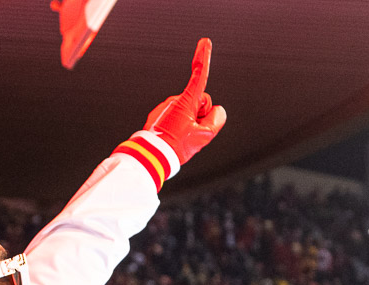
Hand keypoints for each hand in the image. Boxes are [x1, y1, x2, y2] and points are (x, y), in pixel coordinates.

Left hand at [144, 38, 226, 164]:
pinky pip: (176, 118)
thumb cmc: (176, 146)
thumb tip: (217, 111)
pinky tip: (173, 138)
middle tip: (193, 132)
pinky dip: (178, 126)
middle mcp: (175, 100)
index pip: (199, 76)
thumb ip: (216, 120)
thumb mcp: (204, 136)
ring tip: (181, 138)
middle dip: (201, 114)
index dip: (203, 58)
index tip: (204, 42)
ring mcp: (166, 108)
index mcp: (186, 101)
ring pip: (188, 112)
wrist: (152, 157)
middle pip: (200, 102)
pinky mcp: (160, 116)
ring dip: (190, 122)